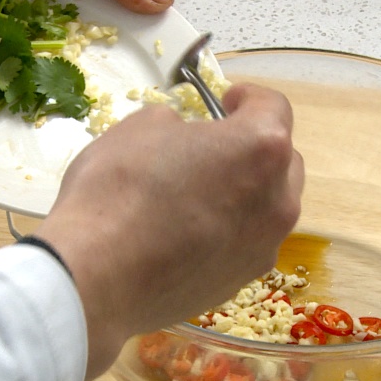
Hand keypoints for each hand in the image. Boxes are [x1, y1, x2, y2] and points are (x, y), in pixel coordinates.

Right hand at [36, 83, 303, 380]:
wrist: (98, 277)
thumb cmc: (118, 190)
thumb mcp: (140, 127)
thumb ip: (176, 125)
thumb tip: (180, 137)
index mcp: (261, 148)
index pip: (272, 108)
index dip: (248, 98)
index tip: (226, 101)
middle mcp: (278, 201)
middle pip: (282, 162)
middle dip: (254, 150)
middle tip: (214, 148)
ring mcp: (263, 247)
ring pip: (268, 209)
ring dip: (246, 194)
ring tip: (201, 194)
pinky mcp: (241, 282)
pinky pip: (245, 244)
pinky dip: (227, 232)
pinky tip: (188, 234)